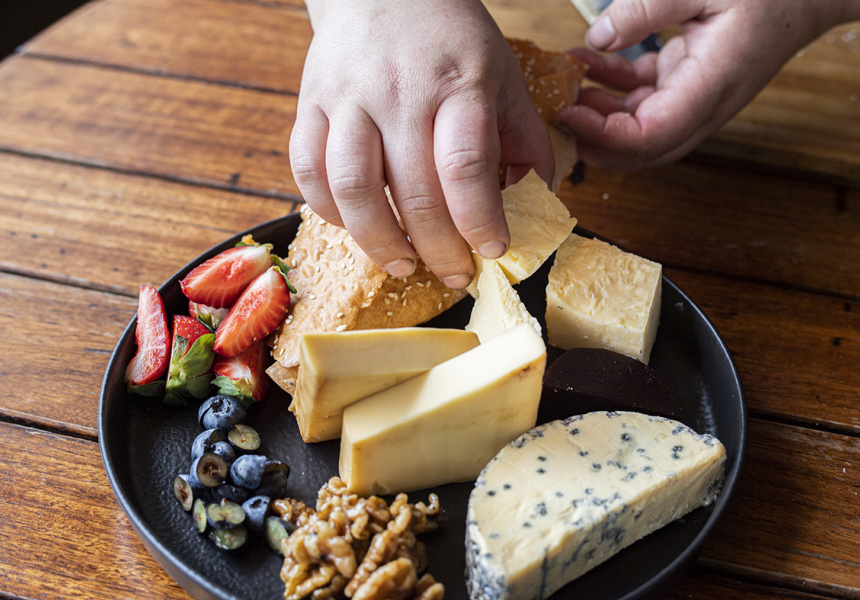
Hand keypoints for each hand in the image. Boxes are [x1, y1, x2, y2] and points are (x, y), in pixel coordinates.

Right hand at [289, 0, 552, 288]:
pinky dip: (330, 211)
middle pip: (414, 192)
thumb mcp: (504, 77)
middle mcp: (399, 92)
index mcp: (458, 84)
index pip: (466, 166)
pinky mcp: (310, 104)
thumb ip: (524, 140)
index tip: (493, 250)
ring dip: (379, 242)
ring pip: (352, 189)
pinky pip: (308, 171)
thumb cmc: (450, 40)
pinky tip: (356, 226)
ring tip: (404, 264)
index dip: (480, 220)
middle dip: (439, 250)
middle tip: (456, 274)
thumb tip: (535, 203)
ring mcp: (348, 99)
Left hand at [556, 0, 859, 168]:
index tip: (565, 114)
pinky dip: (611, 89)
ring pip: (636, 130)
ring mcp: (695, 99)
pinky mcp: (687, 85)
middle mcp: (702, 106)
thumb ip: (648, 9)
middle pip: (638, 150)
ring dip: (597, 113)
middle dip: (591, 140)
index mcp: (710, 88)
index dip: (602, 136)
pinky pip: (642, 101)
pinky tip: (587, 63)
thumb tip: (599, 39)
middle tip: (552, 113)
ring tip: (565, 81)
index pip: (648, 138)